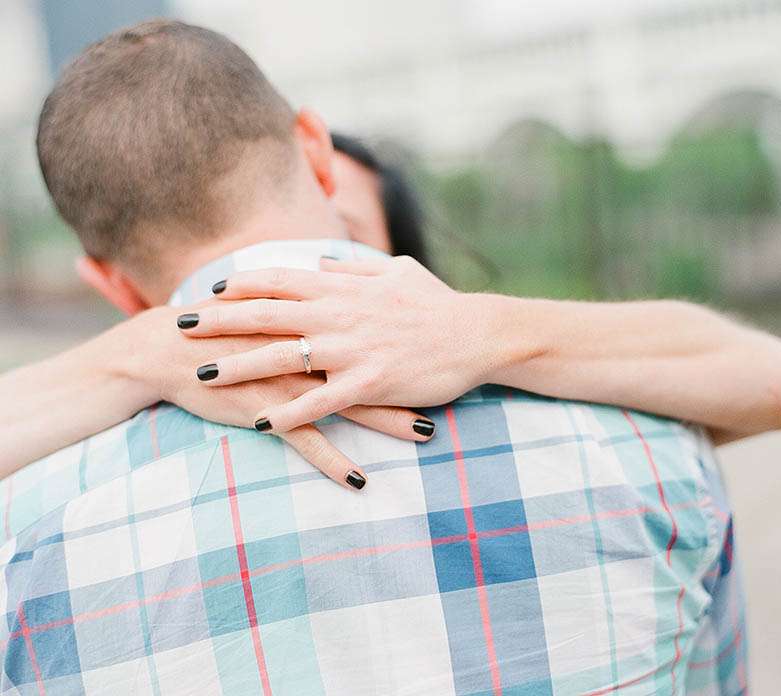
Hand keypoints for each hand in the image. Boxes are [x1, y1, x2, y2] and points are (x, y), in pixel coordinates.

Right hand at [120, 305, 435, 489]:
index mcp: (310, 319)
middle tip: (453, 387)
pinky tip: (360, 481)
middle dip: (413, 376)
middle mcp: (305, 349)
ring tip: (427, 432)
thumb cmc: (221, 327)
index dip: (406, 336)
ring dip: (388, 420)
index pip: (368, 327)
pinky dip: (335, 463)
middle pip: (370, 363)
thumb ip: (305, 300)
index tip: (443, 342)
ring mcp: (288, 382)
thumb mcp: (267, 305)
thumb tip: (332, 287)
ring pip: (347, 404)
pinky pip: (307, 442)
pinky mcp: (266, 412)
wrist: (169, 349)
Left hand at [177, 256, 497, 431]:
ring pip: (282, 357)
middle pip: (266, 315)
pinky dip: (288, 411)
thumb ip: (353, 270)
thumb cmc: (438, 303)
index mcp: (344, 288)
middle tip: (180, 327)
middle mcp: (339, 315)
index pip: (279, 281)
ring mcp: (352, 349)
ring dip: (238, 367)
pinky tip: (260, 422)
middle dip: (219, 321)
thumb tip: (322, 265)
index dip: (241, 286)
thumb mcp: (396, 272)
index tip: (210, 292)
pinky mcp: (369, 383)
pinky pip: (319, 401)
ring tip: (202, 377)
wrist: (479, 334)